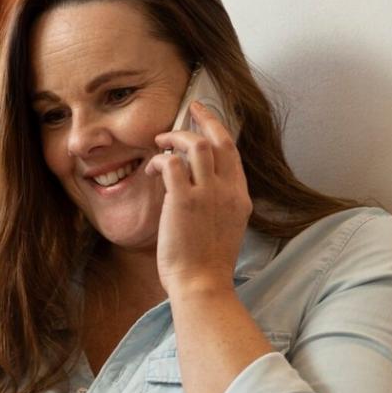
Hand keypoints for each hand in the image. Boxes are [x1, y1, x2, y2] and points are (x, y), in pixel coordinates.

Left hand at [143, 101, 252, 296]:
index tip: (206, 118)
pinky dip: (159, 160)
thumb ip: (220, 205)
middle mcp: (228, 191)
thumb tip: (204, 189)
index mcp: (240, 197)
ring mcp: (208, 194)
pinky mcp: (184, 201)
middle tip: (189, 108)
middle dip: (205, 118)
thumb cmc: (207, 265)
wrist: (202, 284)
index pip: (233, 153)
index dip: (219, 130)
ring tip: (161, 140)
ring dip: (176, 137)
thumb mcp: (226, 229)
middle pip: (220, 140)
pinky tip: (151, 169)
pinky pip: (171, 164)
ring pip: (196, 145)